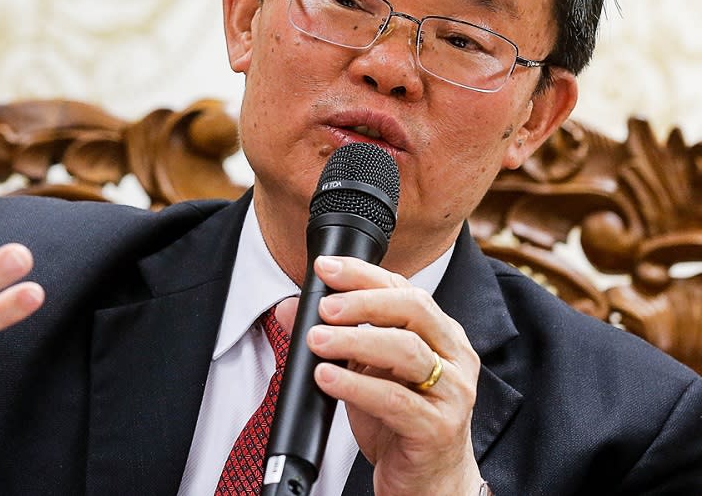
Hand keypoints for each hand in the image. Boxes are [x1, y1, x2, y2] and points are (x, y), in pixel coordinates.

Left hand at [276, 256, 481, 495]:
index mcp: (440, 334)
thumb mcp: (364, 372)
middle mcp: (454, 356)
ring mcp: (452, 392)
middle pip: (414, 309)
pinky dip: (356, 386)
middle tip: (324, 307)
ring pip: (406, 350)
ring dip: (356, 340)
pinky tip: (327, 378)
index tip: (325, 269)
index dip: (363, 274)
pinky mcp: (438, 428)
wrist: (427, 483)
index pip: (403, 289)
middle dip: (363, 302)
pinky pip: (395, 400)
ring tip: (317, 340)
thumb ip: (335, 336)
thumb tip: (290, 308)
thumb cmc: (399, 422)